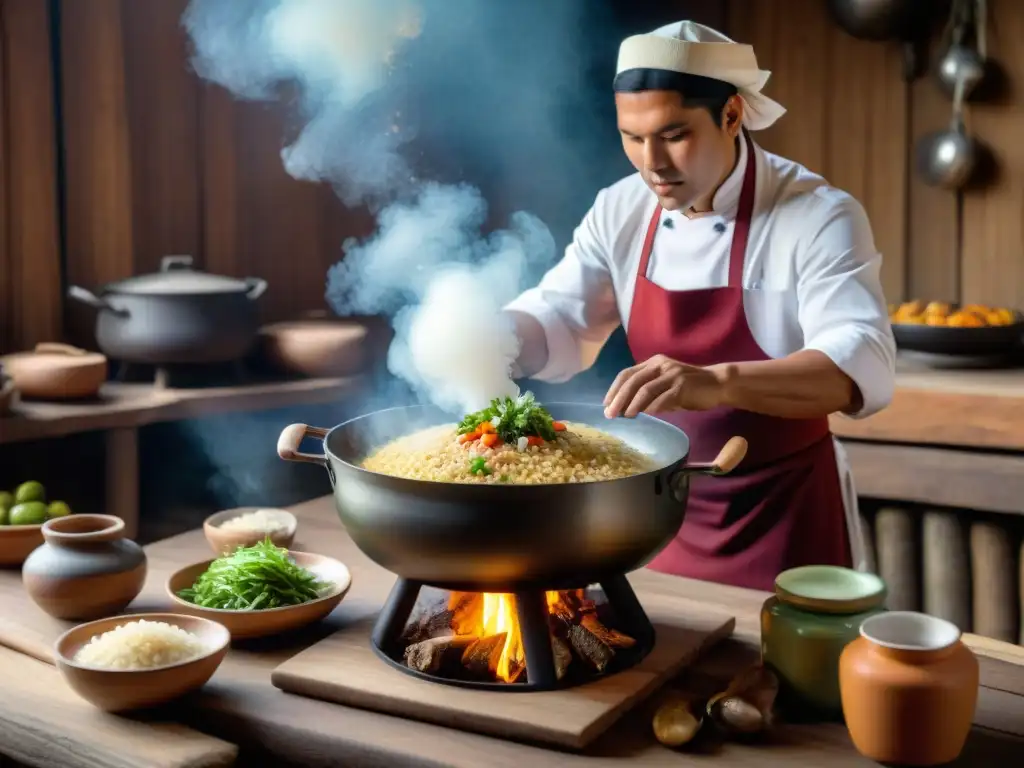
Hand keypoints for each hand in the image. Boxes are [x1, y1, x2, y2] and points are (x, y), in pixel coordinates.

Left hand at [603, 355, 728, 417]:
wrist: (717, 384)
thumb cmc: (688, 388)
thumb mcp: (664, 386)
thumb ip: (648, 393)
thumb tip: (624, 409)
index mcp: (653, 363)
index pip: (627, 373)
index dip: (614, 389)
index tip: (606, 404)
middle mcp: (660, 365)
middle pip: (633, 381)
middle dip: (619, 398)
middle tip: (610, 414)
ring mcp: (672, 374)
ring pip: (646, 389)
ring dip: (632, 404)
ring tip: (625, 416)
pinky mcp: (683, 386)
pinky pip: (663, 398)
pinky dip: (652, 408)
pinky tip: (645, 416)